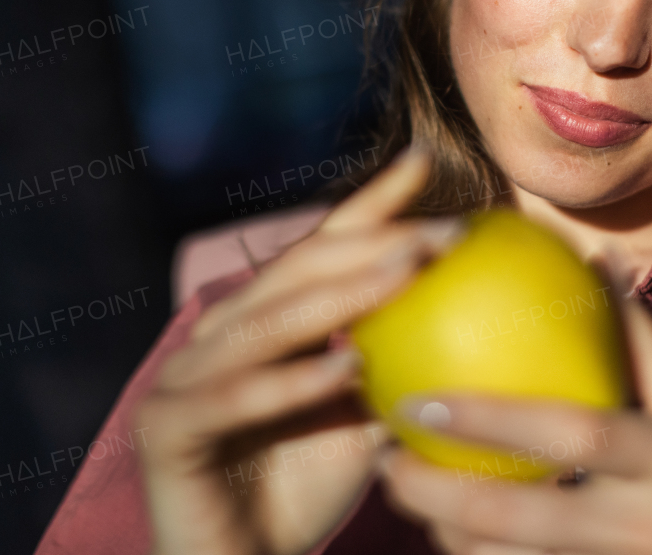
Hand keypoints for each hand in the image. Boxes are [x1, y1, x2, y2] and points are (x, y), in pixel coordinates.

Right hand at [136, 145, 462, 554]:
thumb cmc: (307, 489)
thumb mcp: (366, 416)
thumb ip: (401, 365)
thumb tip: (487, 319)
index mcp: (262, 321)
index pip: (320, 249)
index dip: (368, 203)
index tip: (425, 161)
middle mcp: (219, 335)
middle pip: (298, 272)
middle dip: (373, 242)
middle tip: (444, 229)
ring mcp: (185, 377)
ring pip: (269, 324)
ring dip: (340, 296)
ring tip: (408, 273)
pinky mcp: (164, 427)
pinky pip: (235, 398)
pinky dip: (293, 384)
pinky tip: (350, 370)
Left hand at [377, 296, 651, 554]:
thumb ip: (645, 343)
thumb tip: (593, 258)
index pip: (575, 431)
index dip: (493, 416)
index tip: (420, 398)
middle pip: (533, 516)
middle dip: (445, 496)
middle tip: (383, 464)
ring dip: (455, 542)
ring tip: (403, 506)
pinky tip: (451, 547)